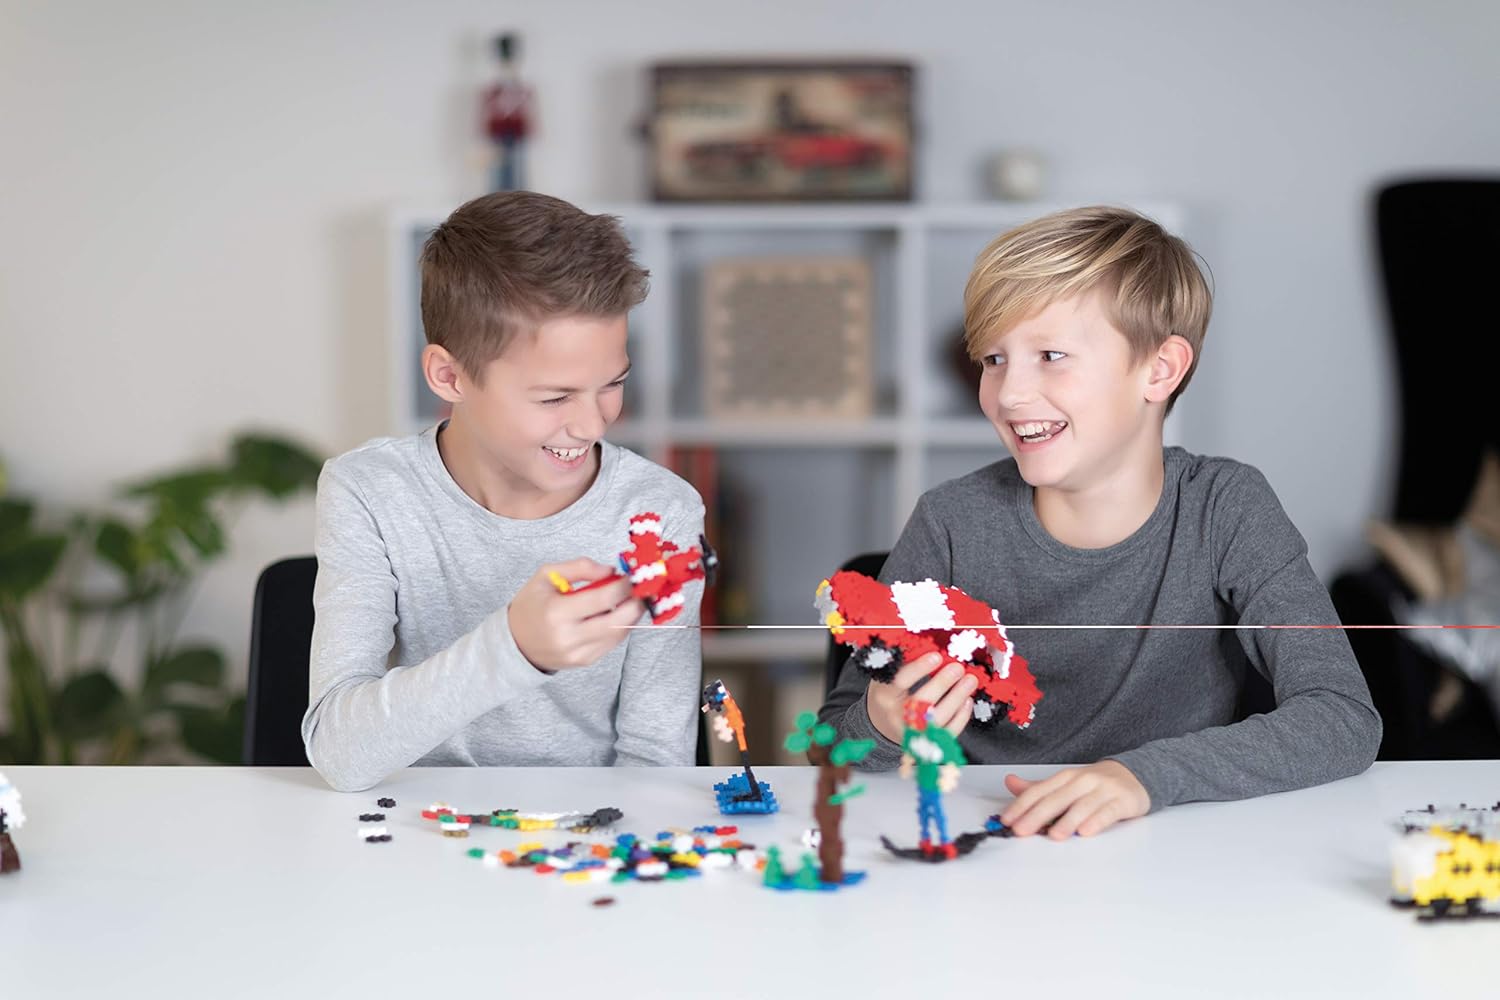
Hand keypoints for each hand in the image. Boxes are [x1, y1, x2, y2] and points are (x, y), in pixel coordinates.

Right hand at [508, 559, 643, 671]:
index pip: (603, 598)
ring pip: (619, 634)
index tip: (629, 577)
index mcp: (556, 612)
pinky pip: (611, 644)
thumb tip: (611, 570)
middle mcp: (568, 637)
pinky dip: (620, 628)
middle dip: (635, 604)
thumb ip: (579, 567)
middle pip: (618, 621)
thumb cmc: (532, 605)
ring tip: (631, 600)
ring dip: (631, 616)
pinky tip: (617, 615)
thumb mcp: (546, 575)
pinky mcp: (584, 661)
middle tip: (640, 590)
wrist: (516, 642)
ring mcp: (578, 653)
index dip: (623, 586)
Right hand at [866, 653, 977, 743]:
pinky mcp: (926, 742)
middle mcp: (896, 716)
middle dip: (942, 683)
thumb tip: (929, 643)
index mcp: (884, 694)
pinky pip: (946, 733)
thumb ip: (904, 664)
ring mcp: (911, 732)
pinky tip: (967, 701)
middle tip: (958, 668)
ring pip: (936, 719)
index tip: (936, 656)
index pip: (900, 681)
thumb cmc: (890, 692)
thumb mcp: (887, 676)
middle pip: (920, 702)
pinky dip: (961, 718)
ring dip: (956, 698)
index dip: (919, 669)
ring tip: (969, 681)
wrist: (882, 722)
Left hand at [999, 760, 1150, 839]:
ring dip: (1067, 821)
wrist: (1134, 775)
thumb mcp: (1065, 784)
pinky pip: (1108, 812)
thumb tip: (1009, 782)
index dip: (1021, 806)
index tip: (1008, 820)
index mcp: (1065, 777)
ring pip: (1082, 806)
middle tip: (1022, 830)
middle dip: (1037, 815)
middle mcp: (1082, 781)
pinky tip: (1086, 831)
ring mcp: (1103, 790)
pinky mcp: (1122, 801)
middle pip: (1056, 799)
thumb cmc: (1094, 785)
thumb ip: (1039, 788)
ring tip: (1054, 835)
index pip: (1039, 791)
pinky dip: (1096, 821)